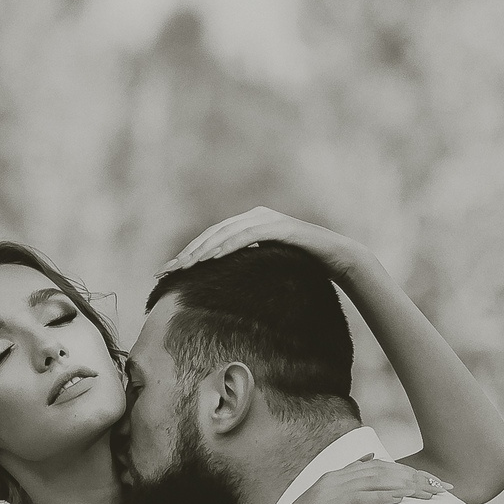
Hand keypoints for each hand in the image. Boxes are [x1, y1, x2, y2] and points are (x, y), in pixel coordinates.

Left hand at [161, 207, 366, 280]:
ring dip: (203, 250)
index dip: (188, 254)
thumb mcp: (268, 267)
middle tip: (167, 272)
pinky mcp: (280, 226)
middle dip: (188, 254)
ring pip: (226, 232)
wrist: (337, 258)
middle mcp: (255, 216)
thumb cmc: (304, 267)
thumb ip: (247, 267)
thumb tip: (222, 288)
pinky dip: (229, 245)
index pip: (211, 239)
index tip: (167, 273)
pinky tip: (213, 257)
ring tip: (185, 267)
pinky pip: (248, 235)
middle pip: (212, 234)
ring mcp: (267, 218)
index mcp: (249, 224)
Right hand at [248, 458, 448, 503]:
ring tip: (429, 496)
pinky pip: (359, 500)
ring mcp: (331, 491)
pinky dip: (381, 499)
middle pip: (385, 472)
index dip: (411, 473)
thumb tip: (370, 471)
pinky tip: (400, 503)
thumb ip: (350, 491)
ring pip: (376, 483)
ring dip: (405, 488)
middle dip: (416, 479)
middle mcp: (337, 478)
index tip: (435, 483)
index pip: (382, 468)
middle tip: (442, 489)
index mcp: (339, 476)